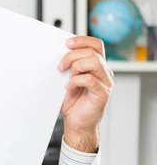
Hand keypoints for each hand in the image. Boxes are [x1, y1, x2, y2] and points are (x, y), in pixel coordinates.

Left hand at [58, 36, 113, 151]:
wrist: (77, 124)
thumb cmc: (73, 104)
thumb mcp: (68, 80)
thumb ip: (69, 67)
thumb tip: (59, 54)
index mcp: (97, 66)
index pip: (96, 45)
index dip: (82, 40)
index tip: (67, 43)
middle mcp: (104, 72)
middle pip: (92, 52)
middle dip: (72, 56)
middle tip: (60, 67)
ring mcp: (105, 82)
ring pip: (93, 62)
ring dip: (75, 66)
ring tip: (66, 77)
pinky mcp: (102, 93)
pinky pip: (89, 79)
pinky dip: (75, 81)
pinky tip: (69, 88)